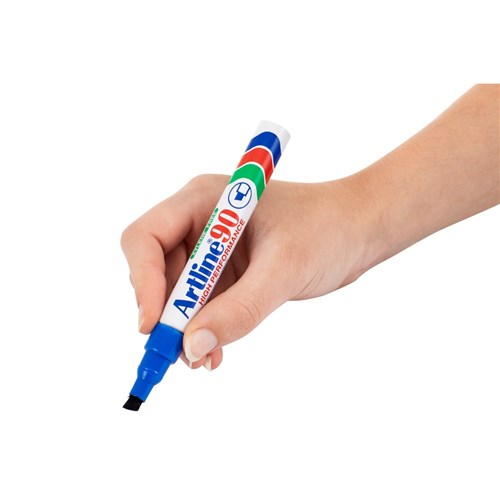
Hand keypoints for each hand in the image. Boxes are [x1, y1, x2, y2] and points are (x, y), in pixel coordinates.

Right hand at [121, 175, 365, 369]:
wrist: (360, 229)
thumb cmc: (328, 228)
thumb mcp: (284, 268)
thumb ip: (239, 309)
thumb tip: (192, 347)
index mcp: (204, 200)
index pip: (146, 237)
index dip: (142, 281)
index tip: (152, 326)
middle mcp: (201, 222)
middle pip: (157, 270)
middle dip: (166, 314)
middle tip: (178, 353)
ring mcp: (213, 248)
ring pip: (178, 294)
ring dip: (185, 328)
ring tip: (202, 360)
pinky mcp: (228, 271)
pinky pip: (202, 304)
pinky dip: (204, 329)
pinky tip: (214, 352)